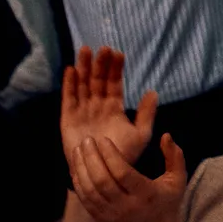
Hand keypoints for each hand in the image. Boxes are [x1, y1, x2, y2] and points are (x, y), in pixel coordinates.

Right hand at [60, 46, 158, 166]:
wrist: (103, 173)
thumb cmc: (123, 155)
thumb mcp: (141, 134)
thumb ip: (146, 113)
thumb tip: (153, 92)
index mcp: (114, 107)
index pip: (115, 83)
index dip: (116, 69)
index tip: (119, 53)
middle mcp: (97, 106)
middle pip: (98, 80)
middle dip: (100, 64)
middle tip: (103, 48)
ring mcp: (83, 111)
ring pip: (83, 85)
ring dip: (83, 68)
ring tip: (85, 50)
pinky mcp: (68, 118)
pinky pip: (69, 98)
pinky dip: (69, 84)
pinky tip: (70, 70)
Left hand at [68, 133, 186, 221]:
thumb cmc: (168, 204)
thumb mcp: (178, 180)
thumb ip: (174, 156)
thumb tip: (165, 135)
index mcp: (145, 194)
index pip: (123, 173)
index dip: (110, 155)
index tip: (103, 140)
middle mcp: (126, 205)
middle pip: (102, 180)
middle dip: (91, 158)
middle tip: (87, 141)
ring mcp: (111, 214)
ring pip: (90, 190)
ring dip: (81, 169)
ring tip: (78, 150)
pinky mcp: (102, 220)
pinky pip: (85, 201)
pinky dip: (78, 184)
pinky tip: (76, 169)